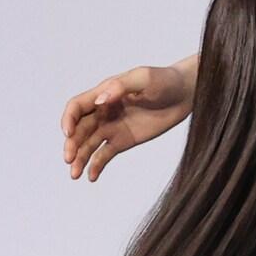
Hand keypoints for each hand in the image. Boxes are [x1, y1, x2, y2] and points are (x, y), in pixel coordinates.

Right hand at [61, 64, 193, 180]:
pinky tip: (91, 177)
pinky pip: (105, 154)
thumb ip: (121, 87)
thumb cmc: (165, 79)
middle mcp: (103, 111)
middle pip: (79, 129)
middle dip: (71, 144)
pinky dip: (97, 165)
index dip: (68, 120)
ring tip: (75, 174)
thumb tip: (100, 101)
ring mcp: (113, 127)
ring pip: (89, 144)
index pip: (77, 107)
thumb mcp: (144, 78)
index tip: (68, 134)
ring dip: (80, 158)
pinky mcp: (124, 140)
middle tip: (69, 160)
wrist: (186, 94)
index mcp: (104, 93)